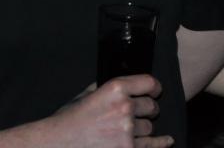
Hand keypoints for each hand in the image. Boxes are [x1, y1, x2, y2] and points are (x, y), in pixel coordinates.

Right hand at [52, 75, 172, 147]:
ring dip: (144, 129)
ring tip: (131, 129)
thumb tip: (122, 85)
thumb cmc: (69, 120)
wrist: (56, 145)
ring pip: (149, 128)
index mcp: (115, 88)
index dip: (154, 88)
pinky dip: (161, 144)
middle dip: (147, 110)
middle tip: (141, 113)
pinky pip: (152, 146)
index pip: (149, 83)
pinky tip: (166, 141)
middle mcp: (124, 107)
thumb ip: (105, 87)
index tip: (154, 92)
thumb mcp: (87, 94)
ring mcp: (127, 132)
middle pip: (151, 107)